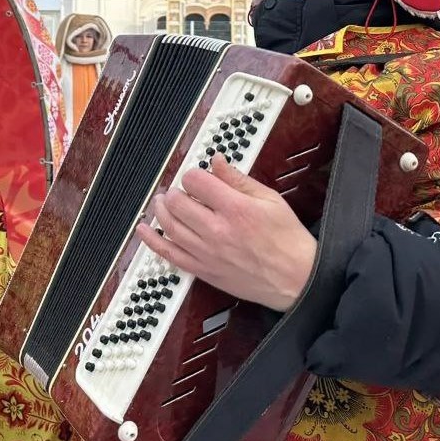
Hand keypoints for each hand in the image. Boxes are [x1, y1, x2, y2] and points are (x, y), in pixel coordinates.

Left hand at [136, 155, 317, 311]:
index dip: (193, 175)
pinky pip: (169, 254)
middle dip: (174, 191)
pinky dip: (152, 241)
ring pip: (168, 225)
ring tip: (161, 202)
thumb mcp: (269, 199)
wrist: (296, 279)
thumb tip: (216, 161)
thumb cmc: (286, 240)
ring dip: (159, 209)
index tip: (197, 177)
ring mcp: (207, 252)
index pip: (195, 181)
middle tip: (178, 190)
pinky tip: (143, 230)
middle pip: (177, 202)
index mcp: (235, 208)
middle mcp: (217, 230)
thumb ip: (238, 179)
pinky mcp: (202, 270)